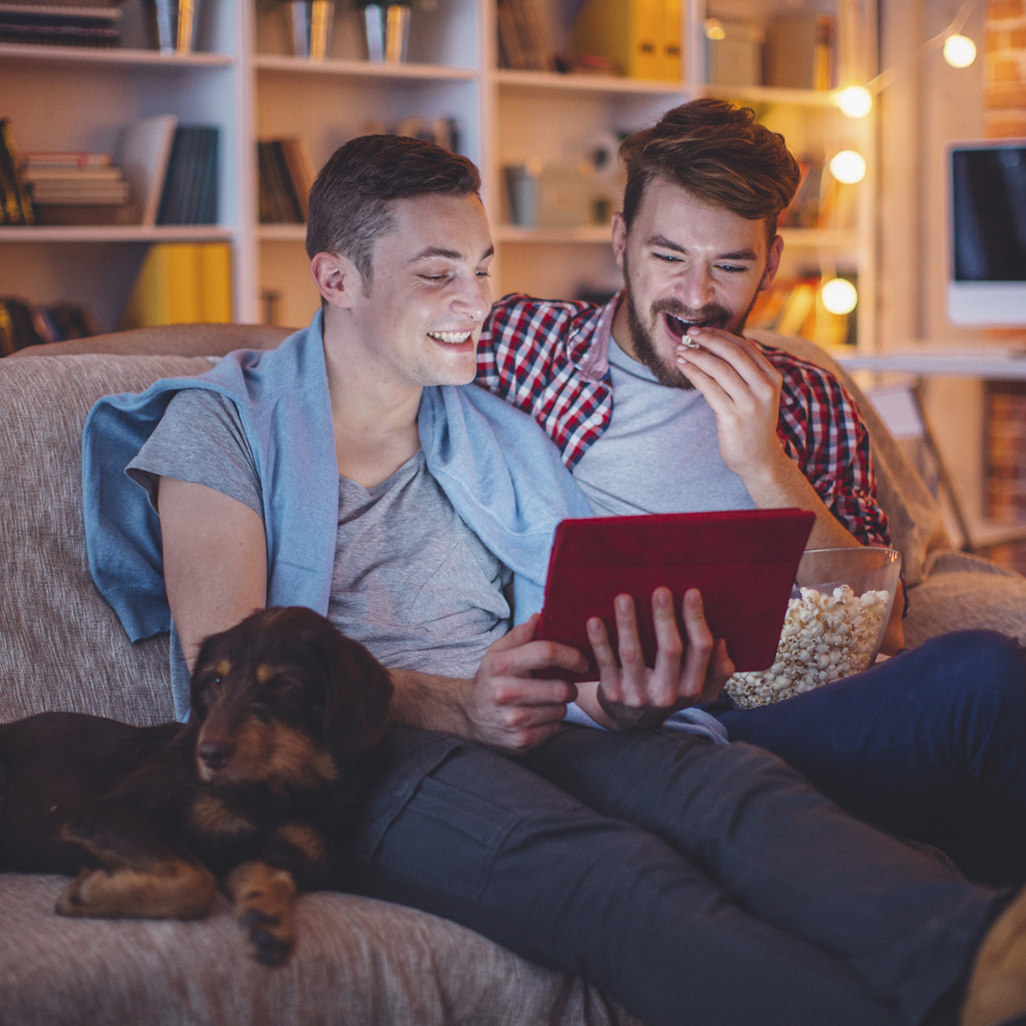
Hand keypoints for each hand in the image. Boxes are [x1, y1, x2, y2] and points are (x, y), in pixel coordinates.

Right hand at [466, 614, 588, 750]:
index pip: (547, 653)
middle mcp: (505, 692)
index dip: (572, 655)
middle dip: (570, 686)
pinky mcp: (521, 740)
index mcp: (502, 665)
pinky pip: (555, 727)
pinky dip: (553, 721)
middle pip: (560, 688)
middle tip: (564, 684)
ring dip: (560, 704)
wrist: (468, 716)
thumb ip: (521, 633)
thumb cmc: (491, 678)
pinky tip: (539, 715)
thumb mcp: (498, 652)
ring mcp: (513, 720)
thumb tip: (542, 616)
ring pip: (561, 709)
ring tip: (546, 700)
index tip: (583, 661)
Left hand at [581, 588, 733, 730]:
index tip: (691, 592)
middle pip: (670, 650)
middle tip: (660, 590)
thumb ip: (716, 670)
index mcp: (692, 688)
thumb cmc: (667, 692)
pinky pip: (605, 664)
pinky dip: (599, 642)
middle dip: (665, 618)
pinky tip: (595, 621)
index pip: (700, 649)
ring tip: (624, 598)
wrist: (630, 722)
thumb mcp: (698, 690)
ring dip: (628, 624)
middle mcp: (667, 695)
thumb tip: (721, 642)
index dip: (696, 620)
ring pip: (633, 654)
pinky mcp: (612, 695)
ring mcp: (637, 696)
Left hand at [674, 327, 787, 481]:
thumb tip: (719, 345)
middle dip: (708, 340)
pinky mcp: (732, 416)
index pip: (745, 347)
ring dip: (696, 356)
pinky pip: (709, 388)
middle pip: (732, 354)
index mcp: (772, 378)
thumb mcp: (759, 394)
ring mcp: (749, 403)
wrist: (759, 459)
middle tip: (688, 333)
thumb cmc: (753, 424)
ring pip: (719, 369)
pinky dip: (693, 373)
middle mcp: (764, 388)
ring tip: (680, 350)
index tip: (703, 329)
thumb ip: (747, 372)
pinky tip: (683, 366)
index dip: (722, 335)